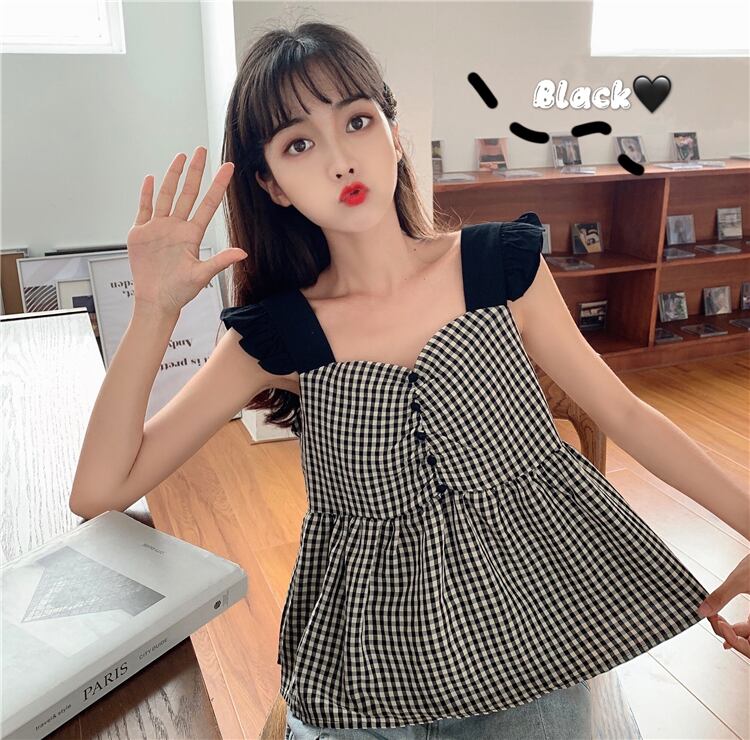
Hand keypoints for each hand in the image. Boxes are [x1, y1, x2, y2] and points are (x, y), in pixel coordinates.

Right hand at [127, 147, 245, 315]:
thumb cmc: (179, 292)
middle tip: (201, 150)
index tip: (228, 168)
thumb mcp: (201, 276)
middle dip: (195, 172)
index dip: (218, 185)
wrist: (155, 301)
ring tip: (180, 158)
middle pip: (187, 193)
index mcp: (192, 235)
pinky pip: (144, 209)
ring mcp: (158, 228)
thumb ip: (220, 261)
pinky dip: (147, 194)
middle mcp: (177, 227)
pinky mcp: (141, 233)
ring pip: (167, 196)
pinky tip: (151, 180)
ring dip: (173, 176)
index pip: (208, 204)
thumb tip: (242, 253)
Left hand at [697, 553, 749, 656]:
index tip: (715, 620)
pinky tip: (722, 624)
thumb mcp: (739, 580)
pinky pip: (749, 628)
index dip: (731, 638)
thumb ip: (721, 596)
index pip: (749, 644)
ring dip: (732, 631)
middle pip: (749, 642)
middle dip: (729, 636)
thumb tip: (701, 611)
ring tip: (714, 620)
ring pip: (748, 635)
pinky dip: (736, 628)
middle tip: (712, 620)